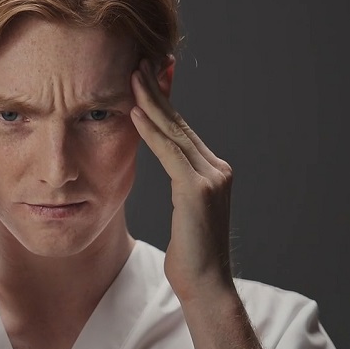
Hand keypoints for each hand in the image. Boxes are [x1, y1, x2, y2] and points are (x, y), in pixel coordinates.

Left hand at [130, 59, 235, 302]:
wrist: (207, 287)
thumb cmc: (191, 258)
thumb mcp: (185, 215)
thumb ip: (182, 189)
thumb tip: (172, 175)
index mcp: (213, 172)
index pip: (182, 130)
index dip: (163, 102)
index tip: (145, 78)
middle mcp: (216, 169)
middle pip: (179, 123)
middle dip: (157, 91)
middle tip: (138, 61)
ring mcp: (210, 178)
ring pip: (174, 132)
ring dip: (151, 101)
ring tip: (132, 75)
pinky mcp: (197, 190)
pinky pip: (169, 153)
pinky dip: (151, 131)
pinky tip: (135, 112)